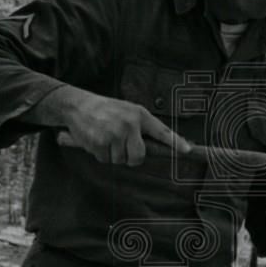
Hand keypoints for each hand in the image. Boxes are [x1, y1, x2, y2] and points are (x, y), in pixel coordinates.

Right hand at [55, 89, 190, 164]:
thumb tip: (159, 147)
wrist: (78, 106)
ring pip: (121, 160)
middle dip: (131, 158)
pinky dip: (101, 154)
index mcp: (139, 115)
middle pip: (139, 157)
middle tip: (122, 147)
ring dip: (113, 155)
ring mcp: (114, 134)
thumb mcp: (128, 112)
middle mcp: (129, 124)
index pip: (161, 131)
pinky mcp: (100, 143)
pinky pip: (106, 160)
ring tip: (106, 138)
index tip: (187, 150)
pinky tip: (97, 140)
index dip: (175, 142)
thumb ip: (142, 128)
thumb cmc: (107, 111)